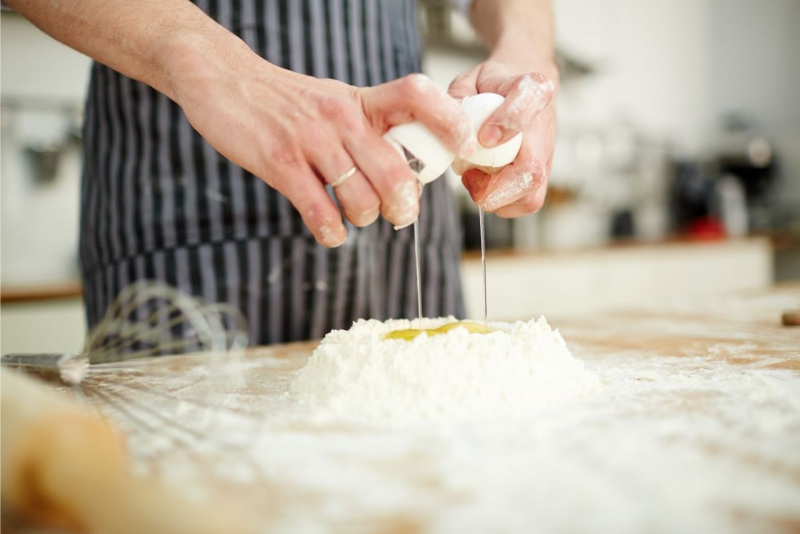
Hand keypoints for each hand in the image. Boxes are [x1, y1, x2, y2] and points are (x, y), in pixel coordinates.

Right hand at [169, 44, 474, 245]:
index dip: (448, 122)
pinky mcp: (279, 161)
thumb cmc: (288, 101)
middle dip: (404, 206)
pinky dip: (331, 231)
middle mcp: (342, 116)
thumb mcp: (338, 101)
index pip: (418, 96)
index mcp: (362, 99)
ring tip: (353, 216)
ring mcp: (310, 139)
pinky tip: (329, 229)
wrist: (225, 81)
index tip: (461, 151)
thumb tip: (410, 175)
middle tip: (399, 216)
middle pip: (396, 171)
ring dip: (363, 219)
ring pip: (361, 198)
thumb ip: (371, 130)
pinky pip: (320, 211)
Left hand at [449, 59, 556, 216]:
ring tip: (472, 179)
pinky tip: (483, 184)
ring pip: (532, 195)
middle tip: (468, 176)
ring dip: (496, 198)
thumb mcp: (470, 80)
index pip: (529, 101)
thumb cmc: (495, 86)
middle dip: (496, 185)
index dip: (508, 121)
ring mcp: (544, 156)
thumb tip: (441, 124)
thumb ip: (456, 98)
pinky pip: (525, 203)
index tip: (484, 137)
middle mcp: (543, 128)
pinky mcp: (540, 176)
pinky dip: (500, 203)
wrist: (523, 87)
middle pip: (533, 169)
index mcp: (531, 90)